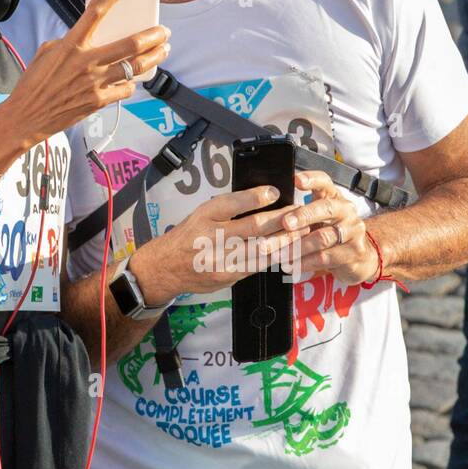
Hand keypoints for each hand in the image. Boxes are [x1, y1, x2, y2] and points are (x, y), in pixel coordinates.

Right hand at [1, 0, 170, 148]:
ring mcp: (95, 83)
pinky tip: (133, 79)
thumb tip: (93, 37)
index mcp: (71, 44)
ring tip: (163, 50)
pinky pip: (125, 89)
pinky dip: (131, 83)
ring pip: (136, 67)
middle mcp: (87, 62)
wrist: (26, 117)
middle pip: (131, 43)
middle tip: (163, 31)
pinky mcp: (99, 101)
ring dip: (154, 57)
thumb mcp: (48, 52)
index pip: (96, 10)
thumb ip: (72, 41)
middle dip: (153, 35)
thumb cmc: (35, 84)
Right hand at [133, 183, 314, 303]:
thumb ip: (230, 207)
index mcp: (205, 216)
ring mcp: (220, 260)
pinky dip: (275, 257)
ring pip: (260, 249)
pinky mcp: (227, 276)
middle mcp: (211, 237)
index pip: (233, 202)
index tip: (275, 191)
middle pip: (253, 226)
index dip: (257, 196)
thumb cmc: (188, 237)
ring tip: (301, 231)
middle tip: (298, 211)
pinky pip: (257, 266)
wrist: (166, 268)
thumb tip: (264, 197)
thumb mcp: (202, 213)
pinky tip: (288, 250)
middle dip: (281, 218)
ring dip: (284, 240)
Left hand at [278, 170, 378, 286]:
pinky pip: (327, 257)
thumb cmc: (329, 233)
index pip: (324, 182)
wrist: (358, 258)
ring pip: (323, 237)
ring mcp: (353, 230)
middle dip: (303, 215)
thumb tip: (266, 216)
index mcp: (333, 197)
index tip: (296, 180)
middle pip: (326, 208)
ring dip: (298, 246)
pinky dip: (306, 262)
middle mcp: (346, 210)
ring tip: (279, 254)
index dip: (312, 179)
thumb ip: (298, 213)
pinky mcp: (355, 251)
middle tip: (285, 223)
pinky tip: (292, 266)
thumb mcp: (317, 219)